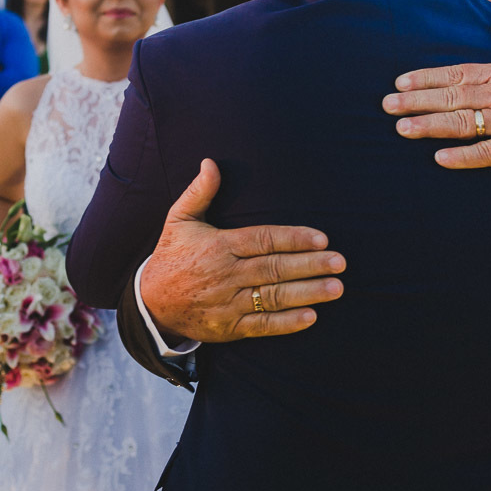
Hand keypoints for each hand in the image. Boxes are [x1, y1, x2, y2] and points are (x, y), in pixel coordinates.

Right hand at [139, 158, 345, 343]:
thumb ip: (199, 192)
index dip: (293, 238)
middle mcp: (226, 275)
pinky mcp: (229, 328)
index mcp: (219, 246)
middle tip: (340, 262)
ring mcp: (228, 303)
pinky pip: (262, 326)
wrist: (150, 304)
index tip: (321, 238)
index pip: (262, 240)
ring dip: (307, 293)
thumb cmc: (172, 256)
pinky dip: (287, 323)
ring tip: (335, 288)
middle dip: (310, 265)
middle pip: (274, 268)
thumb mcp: (179, 220)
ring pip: (273, 297)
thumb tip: (211, 162)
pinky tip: (311, 317)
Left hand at [382, 18, 490, 168]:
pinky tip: (440, 158)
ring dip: (429, 126)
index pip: (456, 74)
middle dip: (415, 101)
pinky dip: (464, 157)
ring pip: (463, 124)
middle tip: (386, 105)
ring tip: (401, 129)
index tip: (400, 81)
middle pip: (451, 98)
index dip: (426, 78)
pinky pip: (488, 154)